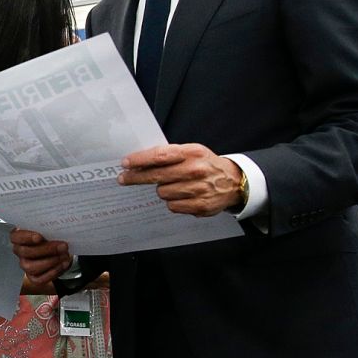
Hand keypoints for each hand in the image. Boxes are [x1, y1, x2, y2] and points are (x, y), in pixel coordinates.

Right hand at [10, 228, 70, 289]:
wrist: (59, 249)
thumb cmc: (51, 237)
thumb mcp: (49, 230)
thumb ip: (48, 229)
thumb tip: (55, 231)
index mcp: (19, 237)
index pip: (15, 237)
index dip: (26, 237)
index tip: (39, 237)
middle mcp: (19, 251)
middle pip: (25, 252)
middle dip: (46, 249)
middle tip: (63, 246)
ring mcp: (25, 265)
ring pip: (31, 267)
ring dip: (51, 262)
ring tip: (64, 255)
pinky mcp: (33, 277)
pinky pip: (40, 279)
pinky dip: (54, 272)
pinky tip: (63, 264)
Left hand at [120, 143, 244, 216]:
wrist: (234, 182)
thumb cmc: (205, 164)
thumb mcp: (191, 152)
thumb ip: (169, 155)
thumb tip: (139, 162)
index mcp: (192, 153)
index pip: (160, 156)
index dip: (140, 160)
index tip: (125, 164)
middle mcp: (196, 170)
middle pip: (156, 176)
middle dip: (136, 177)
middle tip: (124, 178)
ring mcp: (198, 189)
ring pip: (162, 192)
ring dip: (163, 190)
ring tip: (174, 185)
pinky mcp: (200, 206)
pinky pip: (172, 206)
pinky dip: (173, 201)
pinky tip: (182, 195)